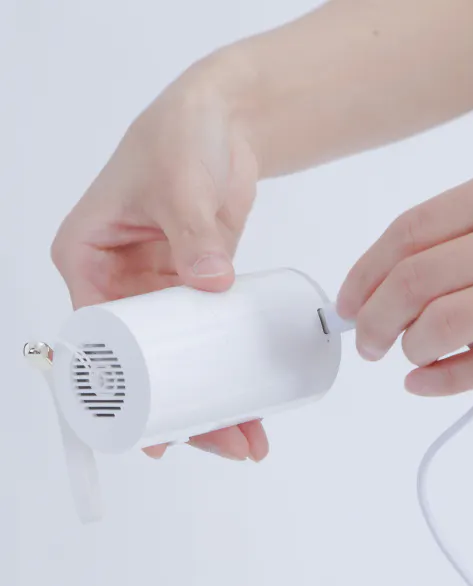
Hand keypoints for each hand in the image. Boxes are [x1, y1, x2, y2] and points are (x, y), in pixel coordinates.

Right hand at [51, 61, 268, 460]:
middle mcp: (117, 280)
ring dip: (210, 395)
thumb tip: (211, 285)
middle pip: (144, 364)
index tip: (156, 436)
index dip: (124, 397)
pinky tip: (248, 395)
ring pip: (178, 357)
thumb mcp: (179, 185)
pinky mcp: (193, 284)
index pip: (98, 344)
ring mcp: (158, 287)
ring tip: (248, 434)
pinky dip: (224, 365)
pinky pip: (205, 335)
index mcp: (88, 259)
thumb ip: (195, 236)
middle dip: (182, 408)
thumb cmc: (181, 137)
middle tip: (226, 442)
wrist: (224, 121)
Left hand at [337, 151, 472, 394]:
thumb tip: (393, 279)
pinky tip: (424, 383)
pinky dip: (442, 380)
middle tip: (366, 341)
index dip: (364, 273)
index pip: (410, 230)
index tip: (348, 301)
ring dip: (408, 349)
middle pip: (415, 279)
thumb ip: (470, 230)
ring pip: (444, 323)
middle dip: (373, 319)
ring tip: (408, 355)